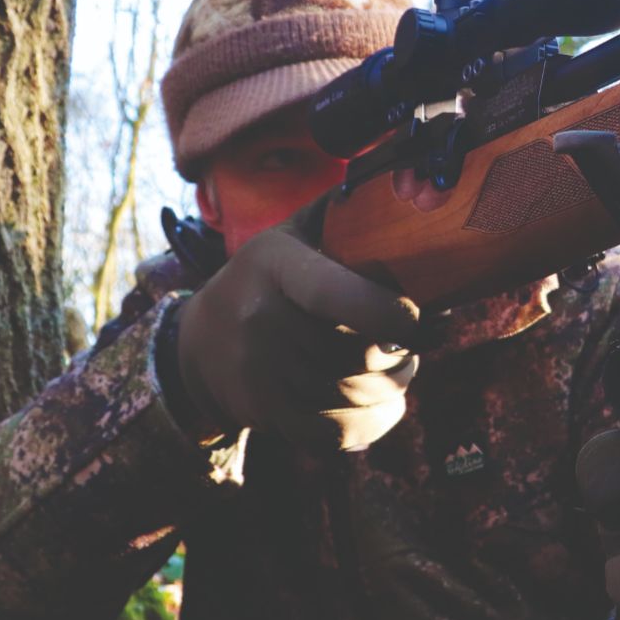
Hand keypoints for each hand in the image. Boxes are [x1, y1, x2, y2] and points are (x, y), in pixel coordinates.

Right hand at [173, 215, 420, 450]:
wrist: (201, 345)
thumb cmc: (266, 279)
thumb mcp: (291, 234)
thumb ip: (343, 213)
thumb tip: (412, 185)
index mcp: (276, 266)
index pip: (337, 295)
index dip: (391, 312)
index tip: (419, 319)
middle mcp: (262, 322)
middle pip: (356, 354)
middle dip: (402, 354)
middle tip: (413, 343)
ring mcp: (262, 375)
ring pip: (353, 396)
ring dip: (392, 388)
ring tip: (397, 369)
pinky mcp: (268, 416)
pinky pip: (338, 434)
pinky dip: (374, 423)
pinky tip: (383, 403)